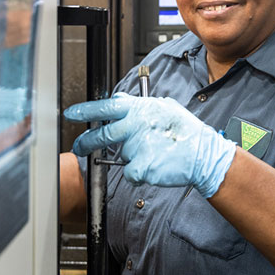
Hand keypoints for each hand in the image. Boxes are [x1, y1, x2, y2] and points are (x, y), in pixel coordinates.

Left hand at [64, 93, 236, 197]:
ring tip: (155, 154)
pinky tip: (155, 165)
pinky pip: (130, 172)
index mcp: (140, 109)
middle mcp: (135, 125)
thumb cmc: (186, 132)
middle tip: (79, 147)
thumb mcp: (164, 108)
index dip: (86, 110)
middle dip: (86, 142)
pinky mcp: (141, 166)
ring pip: (122, 156)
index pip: (106, 107)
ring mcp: (137, 146)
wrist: (203, 154)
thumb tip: (121, 101)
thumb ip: (141, 106)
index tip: (71, 113)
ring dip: (134, 158)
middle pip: (102, 135)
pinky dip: (139, 173)